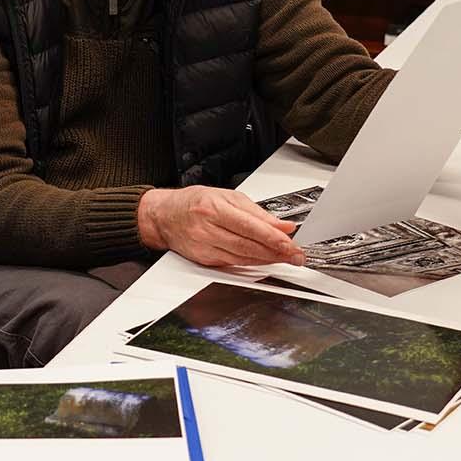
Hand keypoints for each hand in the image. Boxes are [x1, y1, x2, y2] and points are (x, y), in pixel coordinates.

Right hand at [138, 186, 305, 268]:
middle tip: (296, 255)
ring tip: (286, 258)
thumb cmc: (194, 202)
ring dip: (268, 260)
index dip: (273, 238)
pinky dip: (252, 263)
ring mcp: (205, 247)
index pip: (250, 226)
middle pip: (248, 246)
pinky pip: (234, 263)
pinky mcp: (205, 260)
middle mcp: (207, 229)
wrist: (164, 216)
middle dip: (276, 252)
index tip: (291, 244)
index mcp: (213, 208)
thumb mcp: (227, 197)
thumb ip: (257, 212)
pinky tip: (265, 260)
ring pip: (243, 258)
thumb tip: (282, 226)